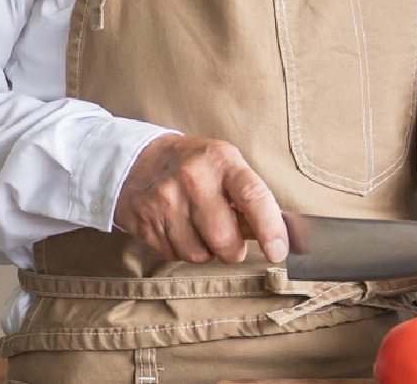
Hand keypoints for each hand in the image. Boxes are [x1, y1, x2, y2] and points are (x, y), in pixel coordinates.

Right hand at [113, 133, 287, 264]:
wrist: (136, 160)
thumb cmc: (194, 165)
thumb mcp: (225, 164)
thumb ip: (249, 197)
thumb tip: (279, 235)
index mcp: (221, 161)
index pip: (252, 196)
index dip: (269, 228)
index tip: (278, 251)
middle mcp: (193, 179)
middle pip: (224, 238)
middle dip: (233, 250)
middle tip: (231, 242)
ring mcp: (165, 202)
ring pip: (198, 254)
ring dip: (206, 251)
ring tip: (200, 229)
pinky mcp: (145, 223)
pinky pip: (174, 256)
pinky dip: (183, 251)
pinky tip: (179, 230)